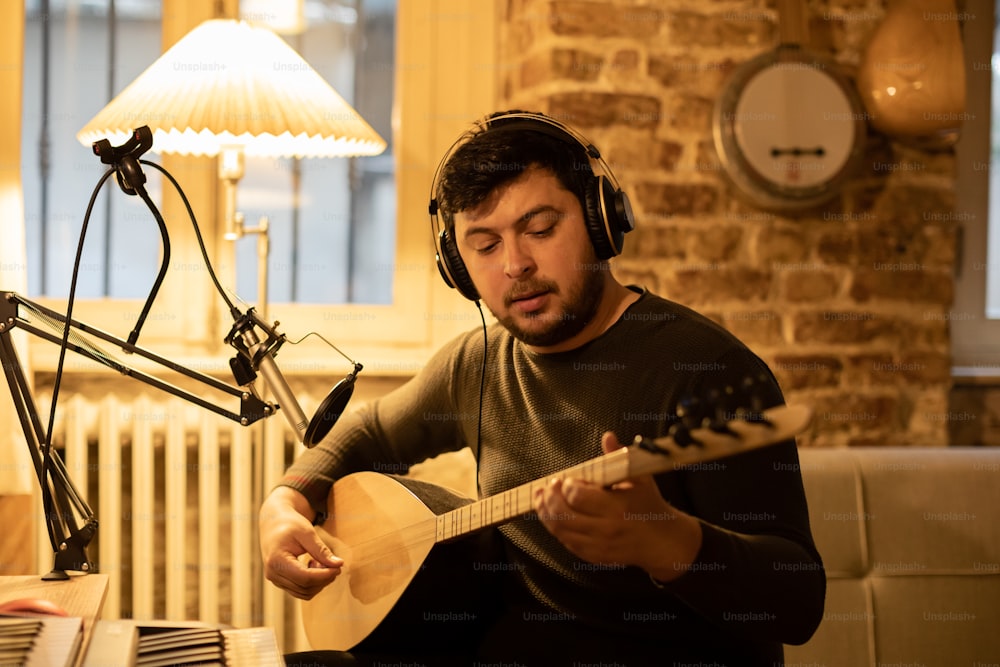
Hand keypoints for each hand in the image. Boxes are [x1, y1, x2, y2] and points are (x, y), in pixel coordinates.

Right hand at [259, 486, 343, 599]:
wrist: (273, 523)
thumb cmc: (290, 524)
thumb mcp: (307, 533)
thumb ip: (321, 550)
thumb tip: (339, 564)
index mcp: (276, 560)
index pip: (305, 577)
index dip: (325, 575)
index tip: (339, 567)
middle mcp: (273, 574)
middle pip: (305, 587)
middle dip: (324, 579)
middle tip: (334, 564)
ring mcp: (275, 579)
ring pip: (304, 593)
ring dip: (319, 582)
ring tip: (322, 562)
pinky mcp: (280, 581)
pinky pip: (300, 590)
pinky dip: (313, 583)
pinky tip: (314, 566)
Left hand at [533, 432, 702, 582]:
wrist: (663, 541)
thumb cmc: (649, 505)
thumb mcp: (639, 478)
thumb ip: (619, 458)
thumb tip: (608, 437)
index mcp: (617, 507)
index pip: (578, 496)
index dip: (566, 485)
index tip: (565, 479)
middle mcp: (606, 529)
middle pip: (563, 515)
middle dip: (549, 498)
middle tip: (547, 487)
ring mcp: (599, 545)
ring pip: (560, 530)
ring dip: (546, 513)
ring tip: (541, 499)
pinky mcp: (595, 556)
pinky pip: (567, 543)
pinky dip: (556, 529)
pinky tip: (553, 517)